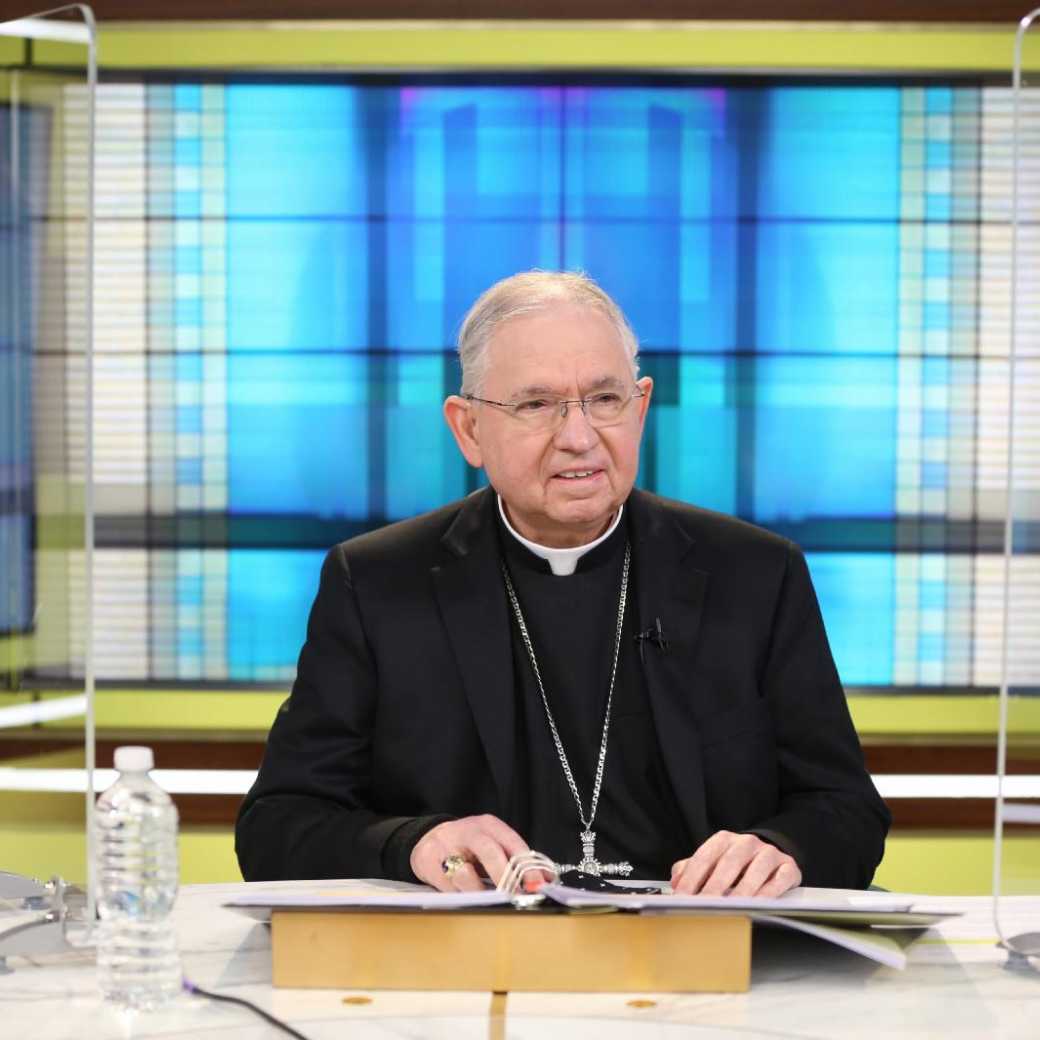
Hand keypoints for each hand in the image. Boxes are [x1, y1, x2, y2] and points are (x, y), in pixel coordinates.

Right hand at [410, 814, 537, 891]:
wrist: (429, 839)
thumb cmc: (469, 847)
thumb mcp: (493, 845)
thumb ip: (516, 861)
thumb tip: (546, 881)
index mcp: (489, 825)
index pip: (512, 843)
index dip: (527, 865)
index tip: (538, 885)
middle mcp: (468, 831)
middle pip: (490, 852)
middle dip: (505, 877)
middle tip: (515, 896)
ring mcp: (446, 845)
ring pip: (465, 874)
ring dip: (478, 892)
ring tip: (485, 900)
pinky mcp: (428, 861)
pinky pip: (447, 886)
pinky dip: (458, 896)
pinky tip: (463, 896)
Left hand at [670, 830, 801, 897]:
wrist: (770, 854)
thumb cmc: (736, 863)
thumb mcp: (713, 861)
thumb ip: (692, 869)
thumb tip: (676, 882)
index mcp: (724, 840)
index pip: (705, 857)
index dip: (692, 877)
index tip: (682, 896)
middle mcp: (746, 843)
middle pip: (729, 863)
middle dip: (715, 886)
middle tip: (705, 905)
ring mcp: (768, 853)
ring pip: (755, 870)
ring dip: (742, 891)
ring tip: (731, 907)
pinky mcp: (788, 866)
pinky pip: (780, 879)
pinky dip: (769, 892)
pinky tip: (759, 904)